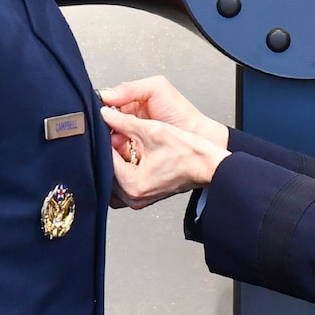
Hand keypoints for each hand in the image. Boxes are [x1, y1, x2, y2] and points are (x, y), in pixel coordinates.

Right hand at [100, 76, 227, 149]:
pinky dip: (117, 154)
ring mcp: (131, 137)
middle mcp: (129, 119)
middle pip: (106, 124)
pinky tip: (121, 151)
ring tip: (118, 140)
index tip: (100, 114)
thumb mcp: (156, 88)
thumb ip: (130, 87)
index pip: (107, 104)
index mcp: (131, 101)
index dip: (102, 110)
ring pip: (110, 140)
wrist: (197, 136)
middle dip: (106, 127)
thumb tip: (105, 94)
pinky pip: (119, 155)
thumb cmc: (181, 112)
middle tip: (111, 129)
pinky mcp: (135, 154)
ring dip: (110, 141)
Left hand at [102, 107, 228, 206]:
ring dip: (118, 161)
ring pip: (114, 178)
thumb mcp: (152, 130)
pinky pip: (125, 184)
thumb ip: (124, 121)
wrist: (209, 165)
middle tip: (122, 134)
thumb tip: (106, 114)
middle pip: (107, 170)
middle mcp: (133, 197)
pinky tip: (137, 156)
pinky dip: (126, 170)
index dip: (107, 139)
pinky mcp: (145, 196)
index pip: (105, 158)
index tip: (110, 126)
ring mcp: (139, 199)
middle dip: (112, 150)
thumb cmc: (189, 153)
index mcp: (132, 185)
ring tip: (131, 145)